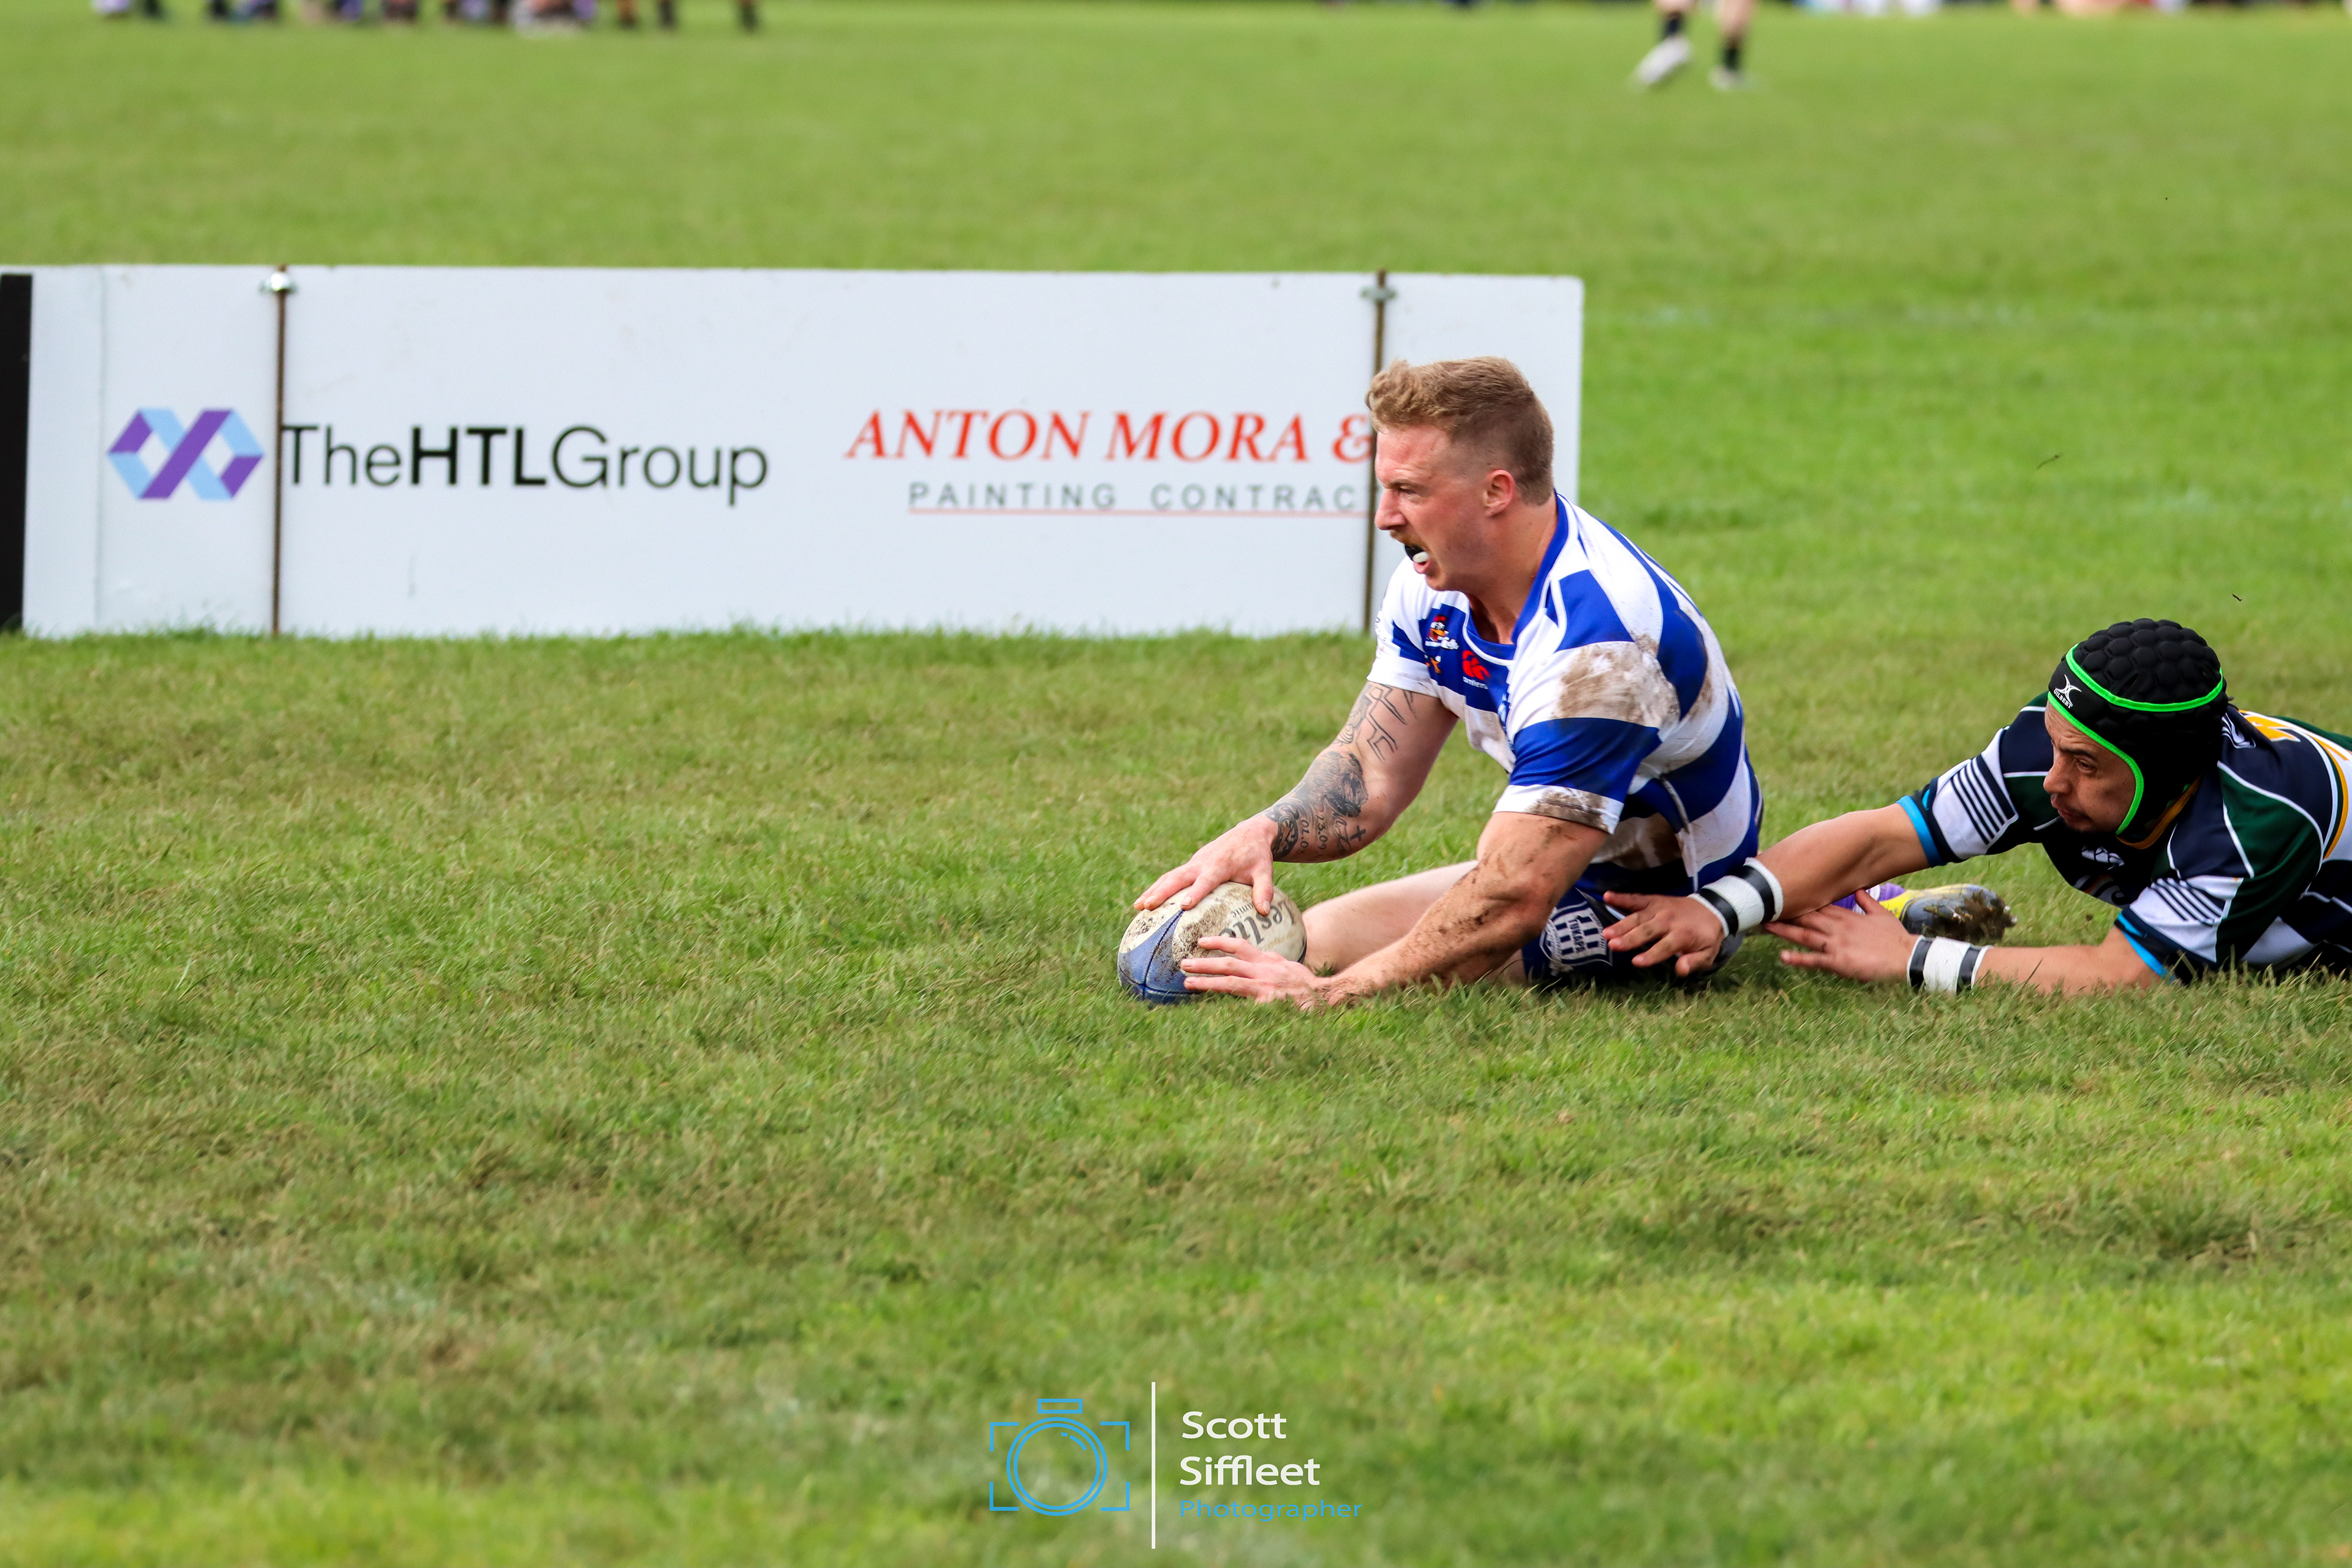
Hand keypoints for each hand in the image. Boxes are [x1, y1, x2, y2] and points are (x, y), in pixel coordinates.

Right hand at [1134, 816, 1278, 914]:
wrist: (1249, 833)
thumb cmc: (1257, 855)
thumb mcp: (1265, 871)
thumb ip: (1264, 890)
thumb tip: (1264, 912)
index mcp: (1219, 865)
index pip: (1205, 881)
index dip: (1194, 893)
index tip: (1183, 906)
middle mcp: (1202, 863)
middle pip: (1178, 878)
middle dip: (1161, 892)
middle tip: (1146, 906)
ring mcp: (1194, 863)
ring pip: (1169, 877)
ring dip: (1153, 890)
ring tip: (1137, 906)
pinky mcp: (1191, 865)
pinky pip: (1171, 876)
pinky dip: (1157, 887)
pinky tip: (1146, 901)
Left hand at [1180, 934, 1333, 1007]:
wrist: (1326, 997)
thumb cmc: (1307, 985)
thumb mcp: (1287, 966)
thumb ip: (1270, 961)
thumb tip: (1258, 957)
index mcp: (1268, 960)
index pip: (1240, 946)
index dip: (1219, 942)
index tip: (1201, 941)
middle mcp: (1264, 970)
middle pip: (1229, 962)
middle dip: (1204, 962)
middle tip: (1183, 963)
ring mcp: (1265, 986)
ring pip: (1231, 981)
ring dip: (1207, 981)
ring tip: (1188, 982)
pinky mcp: (1268, 1003)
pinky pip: (1242, 1003)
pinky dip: (1226, 1005)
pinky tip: (1210, 1011)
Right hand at [1601, 891, 1727, 976]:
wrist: (1711, 909)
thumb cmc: (1705, 937)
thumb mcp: (1708, 954)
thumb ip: (1694, 962)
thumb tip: (1680, 970)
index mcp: (1683, 935)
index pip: (1665, 946)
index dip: (1651, 955)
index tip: (1636, 961)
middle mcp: (1669, 920)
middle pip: (1648, 930)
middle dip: (1630, 938)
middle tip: (1613, 945)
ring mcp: (1659, 908)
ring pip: (1638, 917)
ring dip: (1621, 924)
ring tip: (1607, 933)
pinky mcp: (1653, 900)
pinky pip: (1636, 898)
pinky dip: (1621, 897)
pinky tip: (1606, 897)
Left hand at [1765, 888, 1914, 982]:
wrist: (1907, 956)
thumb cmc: (1895, 937)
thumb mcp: (1881, 914)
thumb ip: (1866, 901)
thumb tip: (1857, 889)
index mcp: (1846, 916)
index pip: (1818, 906)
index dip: (1799, 901)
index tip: (1783, 895)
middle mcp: (1838, 927)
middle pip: (1806, 917)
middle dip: (1785, 913)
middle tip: (1764, 908)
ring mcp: (1836, 944)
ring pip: (1805, 935)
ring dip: (1784, 931)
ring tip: (1765, 926)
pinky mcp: (1839, 962)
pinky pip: (1814, 960)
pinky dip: (1798, 958)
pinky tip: (1782, 956)